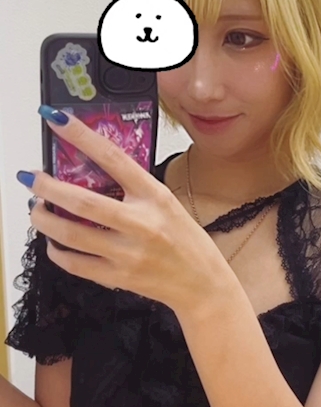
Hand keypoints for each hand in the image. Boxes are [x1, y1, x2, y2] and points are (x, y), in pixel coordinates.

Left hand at [18, 108, 231, 311]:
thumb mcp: (168, 205)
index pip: (113, 158)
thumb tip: (93, 172)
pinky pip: (76, 264)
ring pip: (71, 234)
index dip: (81, 136)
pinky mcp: (119, 278)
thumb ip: (135, 191)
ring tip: (36, 210)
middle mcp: (142, 223)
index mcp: (155, 197)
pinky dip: (57, 251)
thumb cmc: (188, 242)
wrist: (204, 285)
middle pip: (82, 200)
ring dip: (43, 220)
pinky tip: (54, 242)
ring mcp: (129, 253)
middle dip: (47, 187)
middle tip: (31, 178)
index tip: (57, 120)